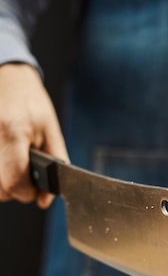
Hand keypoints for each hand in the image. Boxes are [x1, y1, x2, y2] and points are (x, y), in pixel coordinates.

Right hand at [0, 63, 68, 208]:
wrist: (5, 76)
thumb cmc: (28, 100)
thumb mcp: (50, 130)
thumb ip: (54, 165)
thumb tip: (46, 199)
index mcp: (12, 131)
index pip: (15, 182)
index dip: (28, 191)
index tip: (35, 186)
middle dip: (16, 189)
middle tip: (25, 172)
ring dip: (3, 183)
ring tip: (13, 163)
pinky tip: (4, 161)